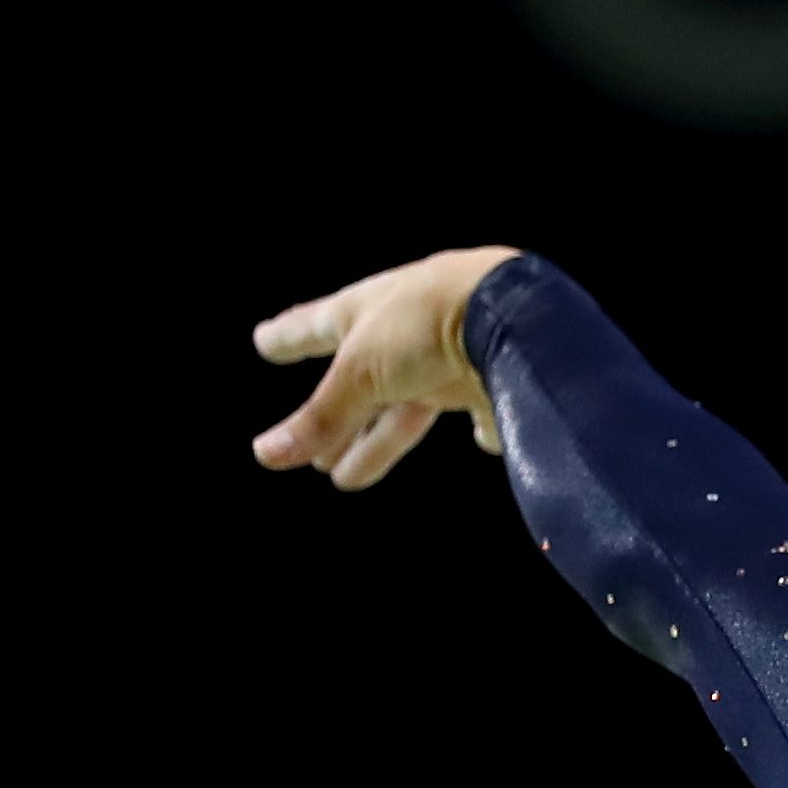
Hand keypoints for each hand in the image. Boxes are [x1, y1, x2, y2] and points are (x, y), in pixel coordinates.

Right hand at [251, 247, 520, 487]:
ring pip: (410, 407)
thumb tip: (265, 455)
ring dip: (378, 442)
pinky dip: (482, 426)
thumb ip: (320, 419)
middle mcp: (412, 329)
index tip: (265, 340)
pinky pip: (485, 408)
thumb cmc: (429, 325)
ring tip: (345, 478)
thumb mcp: (362, 374)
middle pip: (363, 384)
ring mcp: (457, 354)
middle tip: (313, 453)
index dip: (290, 337)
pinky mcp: (498, 381)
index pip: (315, 325)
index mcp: (370, 309)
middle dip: (335, 421)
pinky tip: (484, 439)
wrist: (522, 316)